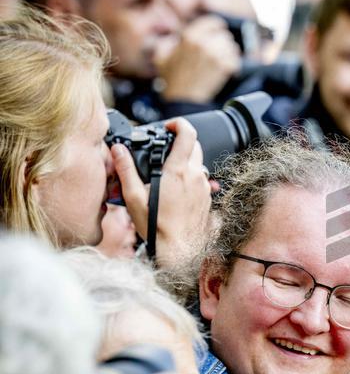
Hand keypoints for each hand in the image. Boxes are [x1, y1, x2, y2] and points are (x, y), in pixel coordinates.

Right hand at [112, 117, 210, 269]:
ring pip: (199, 163)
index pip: (188, 133)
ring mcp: (204, 187)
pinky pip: (201, 180)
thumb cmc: (156, 226)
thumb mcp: (133, 197)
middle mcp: (195, 176)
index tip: (167, 127)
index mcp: (178, 171)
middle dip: (180, 142)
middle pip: (195, 146)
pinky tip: (175, 189)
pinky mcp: (207, 198)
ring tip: (166, 172)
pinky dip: (190, 177)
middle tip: (163, 149)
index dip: (178, 124)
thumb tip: (117, 150)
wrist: (178, 250)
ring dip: (185, 161)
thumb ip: (126, 170)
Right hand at [156, 15, 240, 102]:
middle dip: (222, 43)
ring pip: (232, 47)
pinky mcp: (225, 67)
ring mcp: (216, 55)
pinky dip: (233, 66)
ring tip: (221, 62)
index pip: (213, 22)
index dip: (217, 28)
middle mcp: (204, 43)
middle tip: (218, 52)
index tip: (218, 32)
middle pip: (224, 35)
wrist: (183, 99)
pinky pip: (236, 60)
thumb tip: (175, 37)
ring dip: (229, 54)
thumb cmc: (172, 79)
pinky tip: (226, 71)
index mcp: (190, 36)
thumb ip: (167, 42)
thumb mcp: (161, 56)